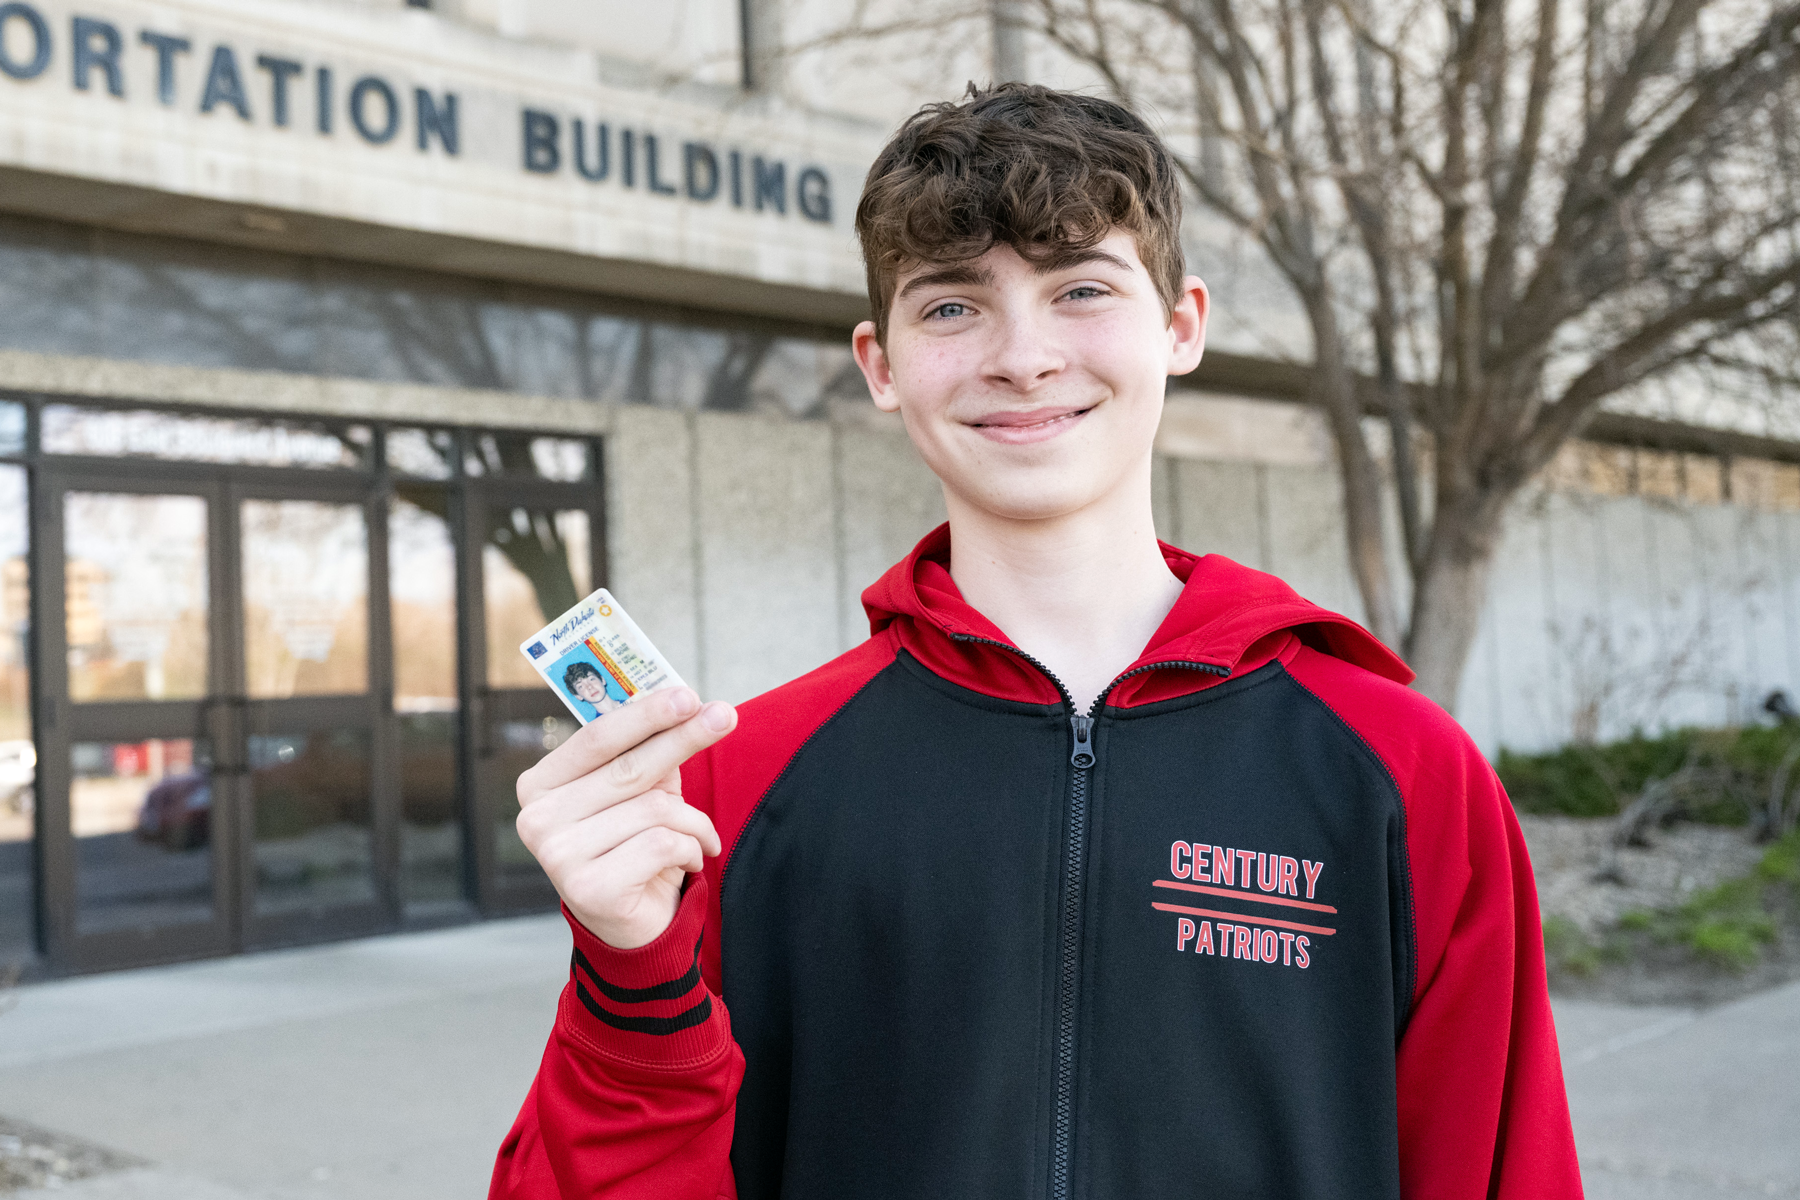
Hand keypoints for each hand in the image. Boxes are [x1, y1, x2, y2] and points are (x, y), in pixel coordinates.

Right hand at [516, 687, 736, 948]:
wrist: (631, 926)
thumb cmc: (633, 845)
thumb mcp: (638, 793)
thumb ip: (648, 752)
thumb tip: (687, 706)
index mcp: (540, 784)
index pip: (597, 737)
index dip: (646, 713)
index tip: (687, 695)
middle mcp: (537, 818)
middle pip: (629, 767)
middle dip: (683, 738)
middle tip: (724, 716)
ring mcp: (557, 856)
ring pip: (654, 809)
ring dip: (693, 820)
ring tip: (700, 836)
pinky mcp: (588, 889)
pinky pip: (662, 845)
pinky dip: (690, 848)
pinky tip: (689, 860)